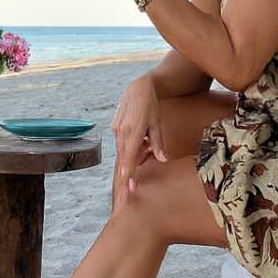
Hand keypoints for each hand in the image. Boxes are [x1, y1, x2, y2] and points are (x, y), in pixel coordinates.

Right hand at [110, 75, 166, 195]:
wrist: (138, 86)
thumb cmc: (150, 104)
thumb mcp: (157, 123)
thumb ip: (158, 143)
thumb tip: (162, 160)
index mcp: (133, 131)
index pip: (129, 158)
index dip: (128, 174)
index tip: (128, 187)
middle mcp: (121, 131)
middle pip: (123, 157)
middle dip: (127, 174)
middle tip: (129, 191)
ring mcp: (116, 128)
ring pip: (123, 150)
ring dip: (131, 158)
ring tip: (142, 159)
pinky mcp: (115, 126)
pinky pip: (122, 142)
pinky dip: (130, 148)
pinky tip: (140, 145)